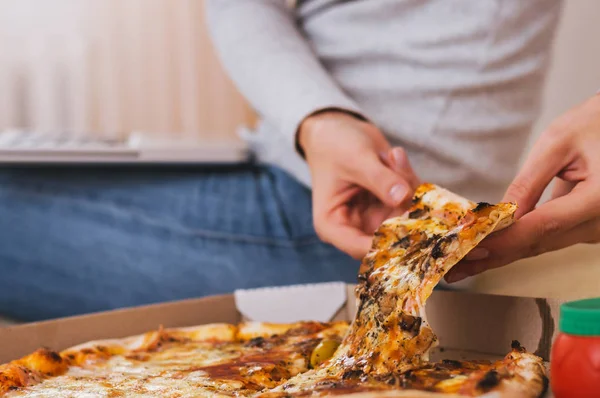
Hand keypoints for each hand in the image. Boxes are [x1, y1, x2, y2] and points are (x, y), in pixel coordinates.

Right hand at [299, 110, 419, 258]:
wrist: (336, 130)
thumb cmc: (334, 145)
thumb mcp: (355, 159)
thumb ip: (379, 178)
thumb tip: (403, 197)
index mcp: (333, 225)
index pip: (362, 249)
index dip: (388, 244)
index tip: (412, 226)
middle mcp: (355, 228)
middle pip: (390, 235)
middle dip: (404, 207)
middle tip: (402, 172)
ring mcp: (376, 218)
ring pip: (406, 217)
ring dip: (408, 187)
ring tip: (394, 157)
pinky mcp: (391, 205)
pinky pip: (411, 202)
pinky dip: (410, 180)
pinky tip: (396, 157)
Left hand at [446, 95, 599, 282]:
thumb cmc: (597, 124)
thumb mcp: (558, 142)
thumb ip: (528, 182)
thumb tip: (500, 215)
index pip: (543, 225)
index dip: (504, 240)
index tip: (472, 249)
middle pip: (539, 243)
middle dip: (493, 255)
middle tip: (454, 267)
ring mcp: (597, 229)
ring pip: (542, 245)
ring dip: (502, 254)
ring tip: (462, 264)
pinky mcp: (588, 228)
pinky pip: (549, 237)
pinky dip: (517, 243)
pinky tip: (488, 250)